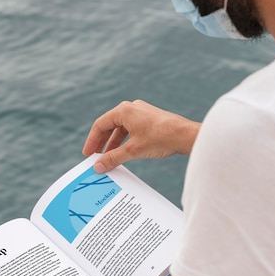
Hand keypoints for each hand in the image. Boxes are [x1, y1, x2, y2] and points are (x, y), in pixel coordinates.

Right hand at [82, 100, 199, 172]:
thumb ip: (113, 158)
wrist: (186, 135)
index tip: (88, 154)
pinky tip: (124, 153)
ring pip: (121, 129)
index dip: (92, 141)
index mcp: (124, 111)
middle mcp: (131, 108)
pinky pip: (131, 130)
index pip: (100, 125)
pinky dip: (125, 141)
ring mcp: (141, 113)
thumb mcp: (133, 150)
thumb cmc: (161, 138)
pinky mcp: (149, 119)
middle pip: (109, 126)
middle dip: (102, 143)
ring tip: (109, 158)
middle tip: (95, 157)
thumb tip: (98, 166)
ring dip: (113, 143)